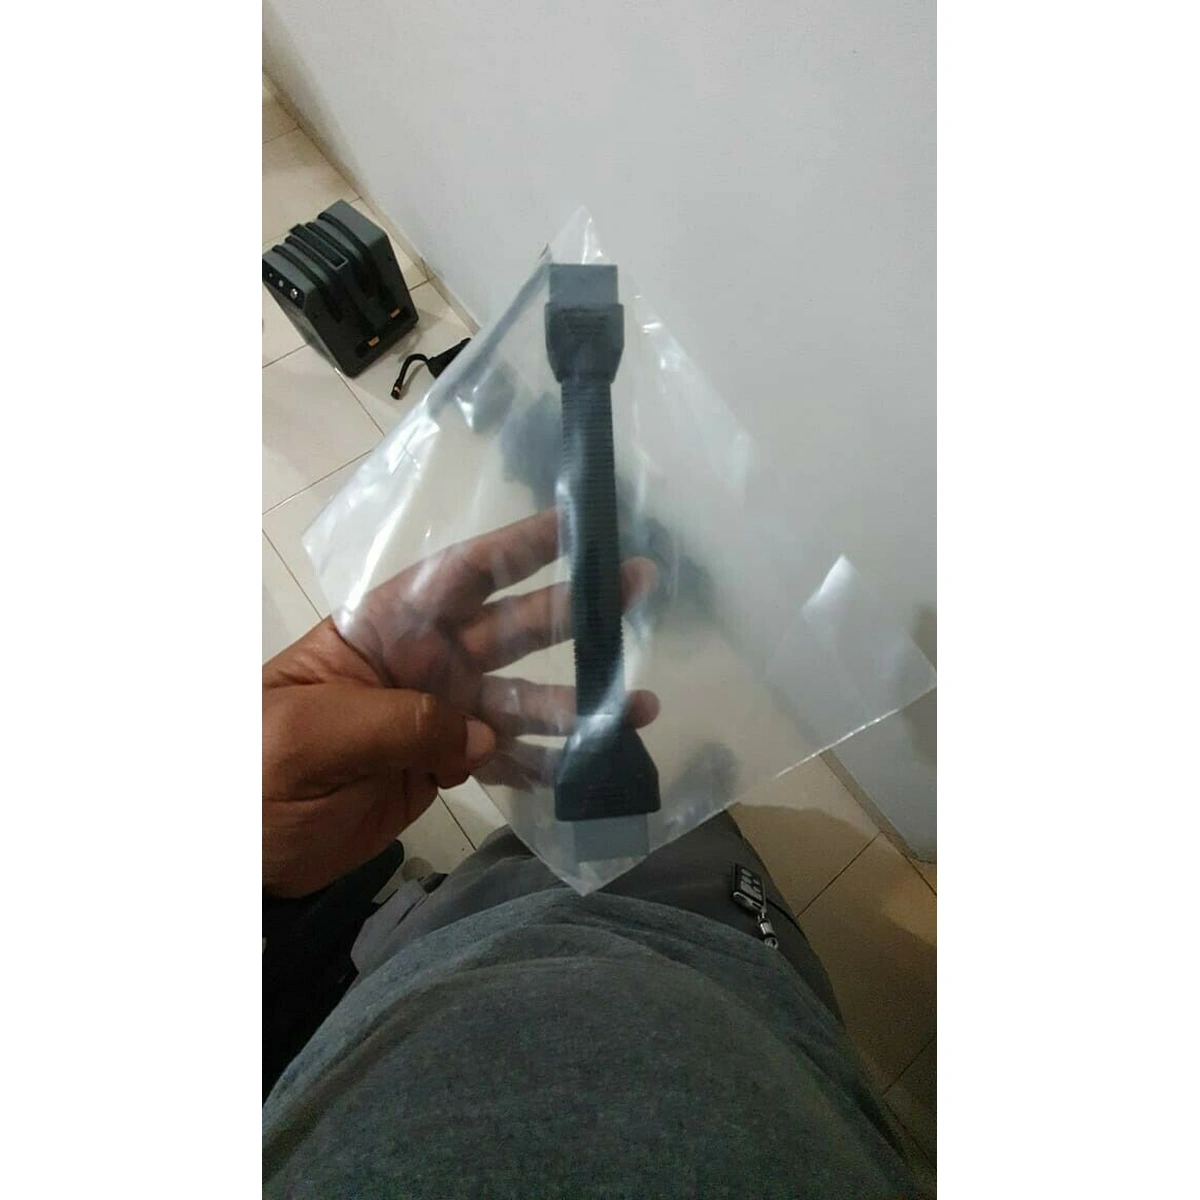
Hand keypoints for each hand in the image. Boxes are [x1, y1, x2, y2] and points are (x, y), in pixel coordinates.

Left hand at [263, 509, 657, 897]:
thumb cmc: (253, 769)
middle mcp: (424, 663)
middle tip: (637, 587)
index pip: (459, 575)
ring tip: (640, 706)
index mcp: (384, 631)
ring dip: (580, 702)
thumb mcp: (313, 730)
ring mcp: (440, 717)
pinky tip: (597, 767)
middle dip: (573, 609)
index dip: (518, 546)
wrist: (236, 853)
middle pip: (510, 628)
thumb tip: (485, 730)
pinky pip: (508, 760)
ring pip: (523, 701)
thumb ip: (400, 720)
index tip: (576, 524)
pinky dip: (551, 765)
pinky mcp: (447, 767)